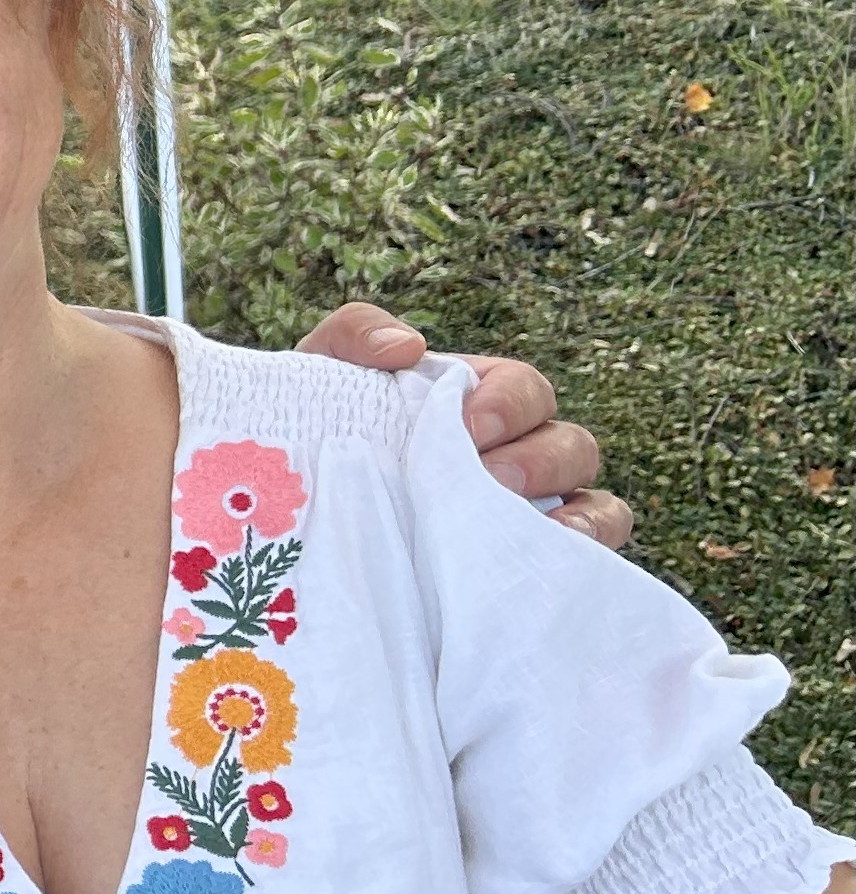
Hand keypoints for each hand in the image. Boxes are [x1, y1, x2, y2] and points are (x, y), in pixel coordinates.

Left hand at [298, 306, 627, 549]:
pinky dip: (586, 544)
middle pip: (569, 444)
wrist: (301, 506)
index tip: (466, 427)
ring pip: (592, 498)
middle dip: (534, 460)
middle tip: (488, 477)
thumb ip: (358, 333)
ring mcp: (534, 509)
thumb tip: (409, 346)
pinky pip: (591, 549)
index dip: (507, 404)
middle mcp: (520, 450)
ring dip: (567, 508)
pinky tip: (546, 550)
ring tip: (511, 518)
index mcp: (480, 401)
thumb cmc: (325, 429)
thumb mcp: (327, 371)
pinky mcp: (530, 560)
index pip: (526, 388)